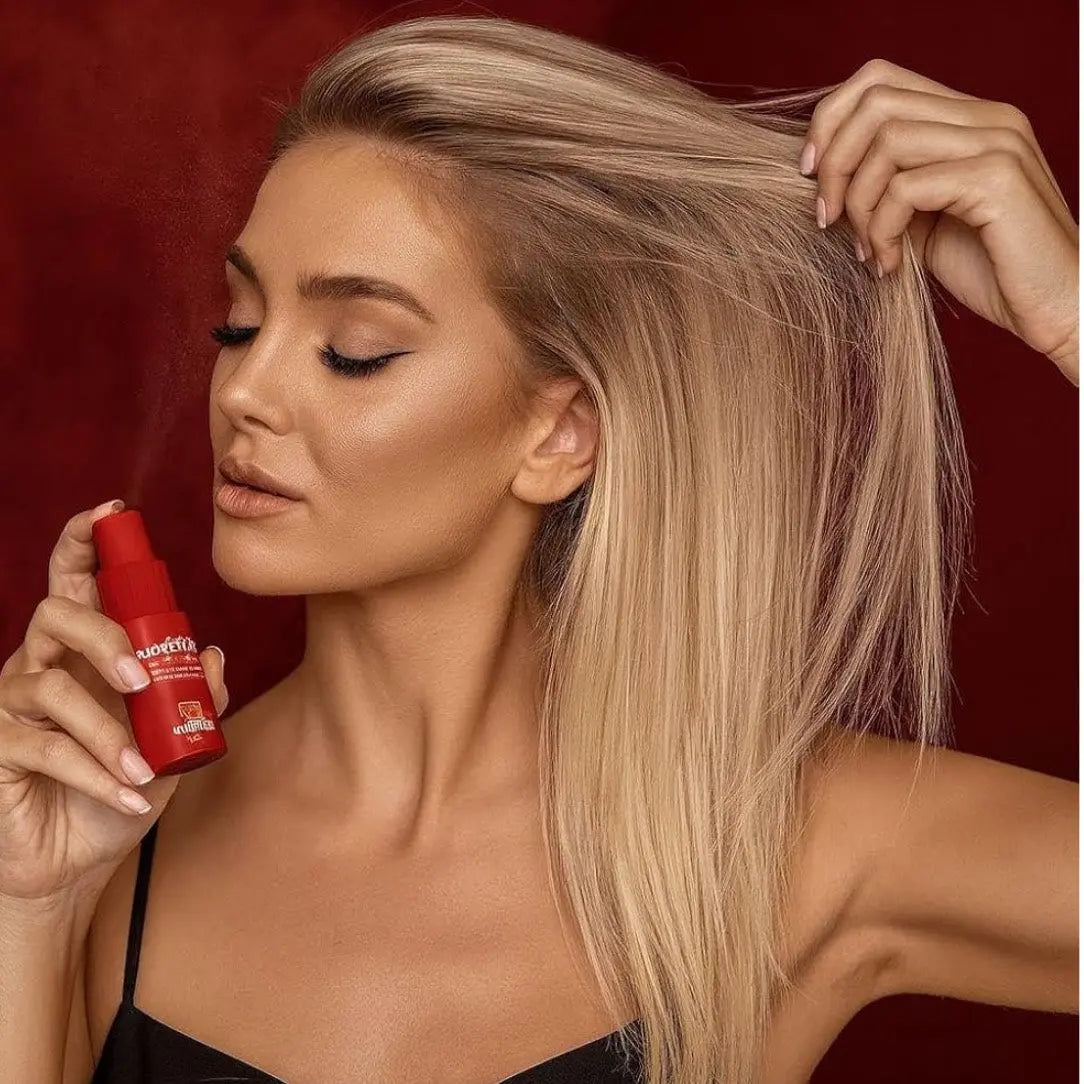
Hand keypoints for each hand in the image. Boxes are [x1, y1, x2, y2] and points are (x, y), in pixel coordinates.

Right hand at [0, 499, 228, 904]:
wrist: (76, 862)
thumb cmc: (120, 788)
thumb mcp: (172, 744)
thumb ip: (194, 700)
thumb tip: (217, 656)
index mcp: (83, 652)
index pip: (74, 581)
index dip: (84, 541)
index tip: (111, 512)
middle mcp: (41, 665)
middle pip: (55, 614)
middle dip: (102, 637)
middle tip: (140, 679)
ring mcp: (12, 705)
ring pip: (50, 689)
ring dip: (106, 731)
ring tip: (144, 768)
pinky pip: (43, 747)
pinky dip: (95, 773)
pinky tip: (129, 796)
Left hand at [801, 58, 1078, 385]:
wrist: (1060, 308)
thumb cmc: (993, 272)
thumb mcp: (925, 222)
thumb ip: (889, 189)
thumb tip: (820, 178)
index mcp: (968, 119)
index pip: (880, 80)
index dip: (831, 121)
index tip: (810, 175)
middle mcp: (986, 117)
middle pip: (876, 102)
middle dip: (833, 163)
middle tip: (825, 219)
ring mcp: (996, 142)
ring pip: (887, 142)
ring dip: (857, 203)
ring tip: (866, 250)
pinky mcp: (996, 179)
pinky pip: (906, 188)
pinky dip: (881, 230)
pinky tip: (889, 265)